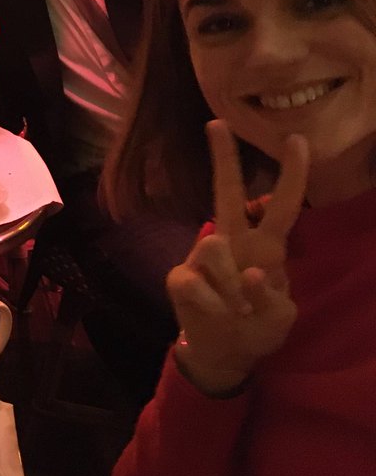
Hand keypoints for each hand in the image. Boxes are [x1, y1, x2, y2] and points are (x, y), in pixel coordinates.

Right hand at [168, 120, 307, 394]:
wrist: (222, 351)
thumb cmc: (257, 325)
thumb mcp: (281, 316)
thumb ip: (273, 295)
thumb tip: (250, 273)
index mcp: (262, 245)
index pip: (280, 204)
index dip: (291, 173)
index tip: (295, 138)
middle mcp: (232, 242)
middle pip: (227, 193)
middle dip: (224, 158)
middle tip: (218, 124)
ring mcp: (202, 257)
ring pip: (213, 246)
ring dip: (232, 287)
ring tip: (237, 311)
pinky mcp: (180, 277)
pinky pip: (197, 283)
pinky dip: (215, 304)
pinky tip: (218, 314)